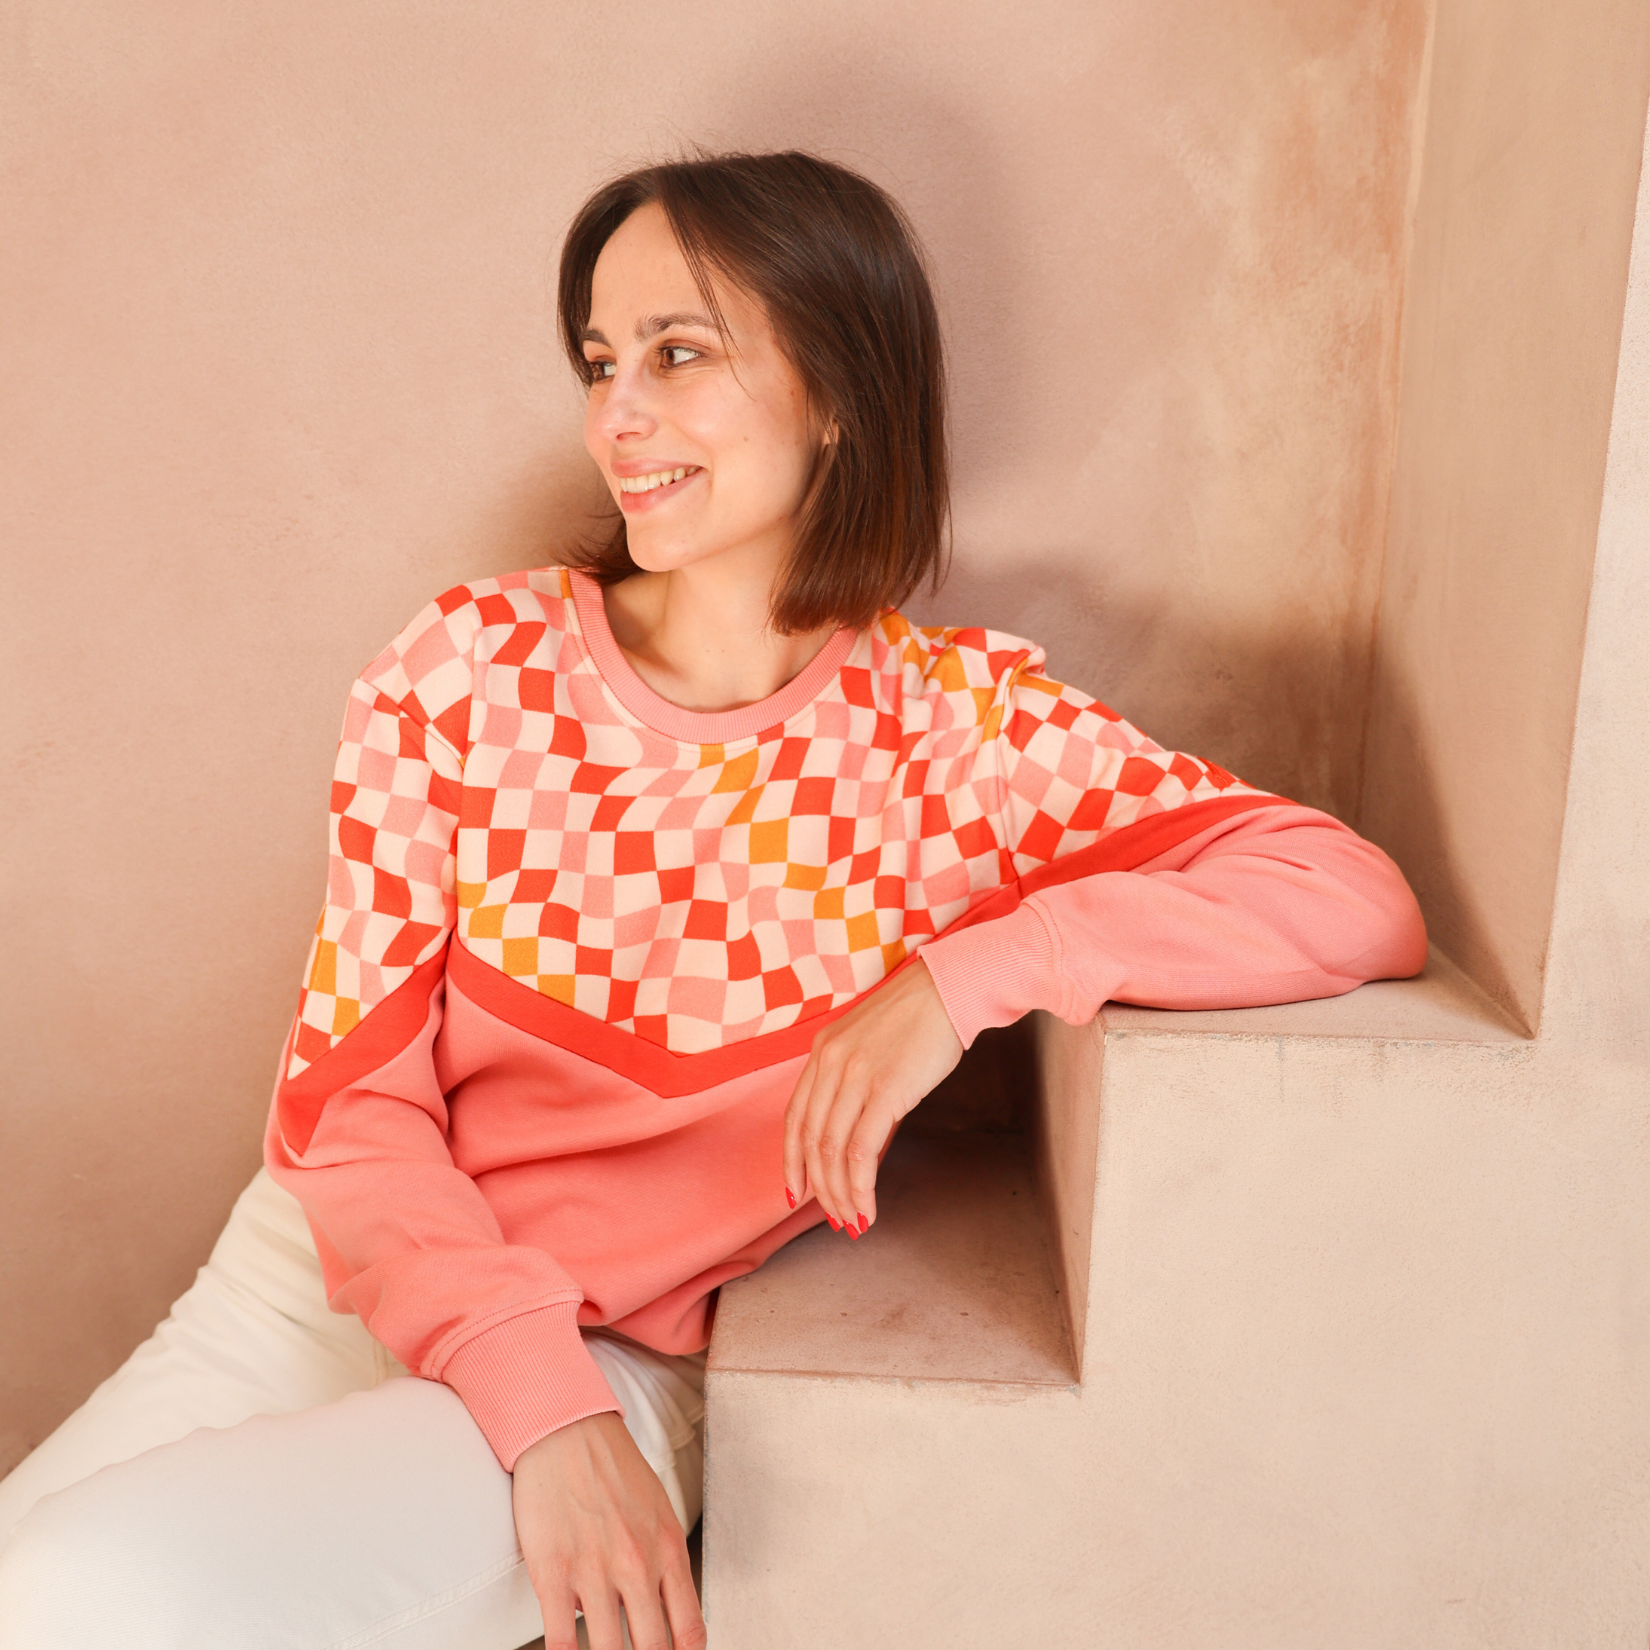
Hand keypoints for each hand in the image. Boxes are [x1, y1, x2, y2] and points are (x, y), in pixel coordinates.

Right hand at [511, 1410, 704, 1649]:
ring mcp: (595, 1571)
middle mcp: (637, 1565)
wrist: (568, 1429)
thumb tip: (648, 1610)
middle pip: (652, 1649)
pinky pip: (562, 1640)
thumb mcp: (656, 1510)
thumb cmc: (612, 1467)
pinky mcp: (553, 1572)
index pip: (689, 1631)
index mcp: (668, 1549)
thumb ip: (660, 1561)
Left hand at [781, 957, 962, 1233]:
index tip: (796, 1191)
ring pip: (833, 1151)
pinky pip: (863, 1150)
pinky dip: (861, 1185)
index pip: (794, 1117)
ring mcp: (856, 1076)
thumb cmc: (918, 1017)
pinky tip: (868, 1204)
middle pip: (811, 1140)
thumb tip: (853, 1128)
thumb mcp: (868, 1041)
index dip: (792, 1160)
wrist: (950, 989)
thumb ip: (851, 1078)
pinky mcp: (886, 1090)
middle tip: (833, 1216)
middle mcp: (831, 1063)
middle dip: (818, 1187)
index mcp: (822, 1050)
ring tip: (852, 1219)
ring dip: (840, 1193)